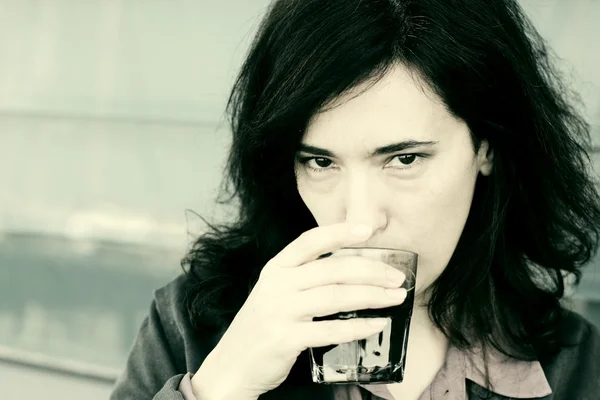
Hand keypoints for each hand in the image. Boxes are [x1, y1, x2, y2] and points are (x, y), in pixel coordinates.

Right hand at [191, 222, 407, 399]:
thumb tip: (352, 271)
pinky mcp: (285, 339)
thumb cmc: (261, 327)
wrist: (231, 365)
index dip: (340, 232)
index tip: (368, 229)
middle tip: (397, 277)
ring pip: (336, 297)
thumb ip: (303, 279)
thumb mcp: (274, 293)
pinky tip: (377, 325)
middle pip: (333, 269)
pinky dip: (358, 328)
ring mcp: (280, 311)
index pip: (310, 241)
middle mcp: (277, 285)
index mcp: (276, 268)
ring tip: (396, 297)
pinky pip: (329, 330)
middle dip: (371, 271)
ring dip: (372, 296)